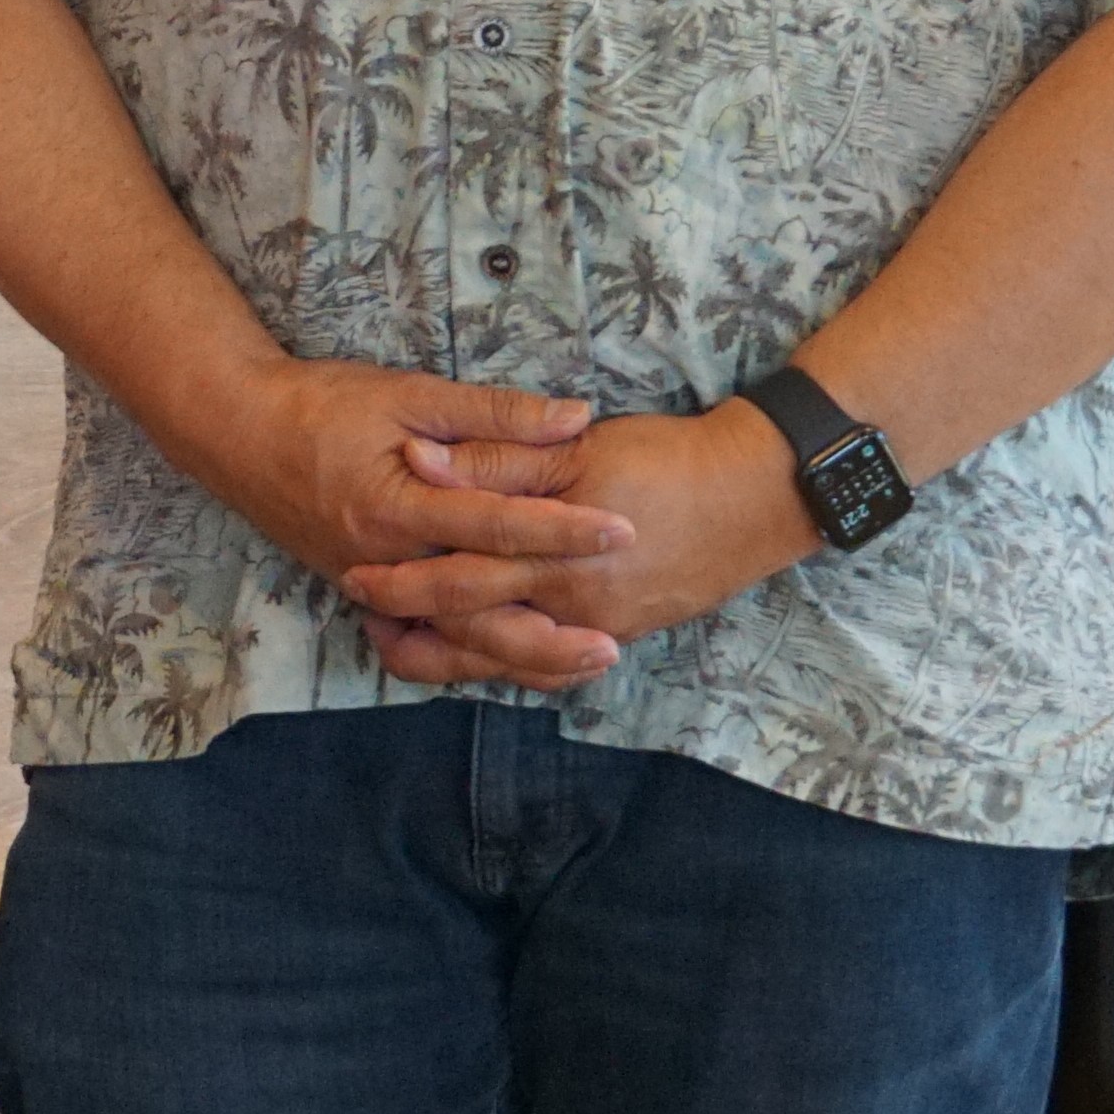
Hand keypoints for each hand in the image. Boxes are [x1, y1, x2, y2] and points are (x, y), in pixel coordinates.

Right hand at [149, 354, 637, 689]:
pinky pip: (422, 638)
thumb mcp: (408, 393)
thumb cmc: (320, 404)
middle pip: (475, 612)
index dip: (562, 528)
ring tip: (578, 666)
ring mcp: (370, 581)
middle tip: (613, 643)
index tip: (622, 531)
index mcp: (397, 503)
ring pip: (450, 639)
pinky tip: (515, 661)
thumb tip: (574, 418)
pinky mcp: (362, 589)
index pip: (495, 523)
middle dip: (547, 632)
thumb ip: (493, 412)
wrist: (233, 432)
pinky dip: (470, 655)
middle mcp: (384, 557)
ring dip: (517, 658)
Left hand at [340, 403, 819, 681]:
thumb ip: (494, 460)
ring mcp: (602, 626)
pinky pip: (551, 663)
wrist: (758, 493)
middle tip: (365, 614)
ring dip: (453, 654)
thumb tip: (418, 460)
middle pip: (476, 631)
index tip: (355, 574)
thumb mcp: (573, 450)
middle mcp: (575, 605)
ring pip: (511, 659)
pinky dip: (508, 663)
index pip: (459, 579)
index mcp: (554, 558)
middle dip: (415, 627)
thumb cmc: (666, 460)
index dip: (403, 581)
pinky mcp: (624, 630)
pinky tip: (479, 650)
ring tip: (402, 641)